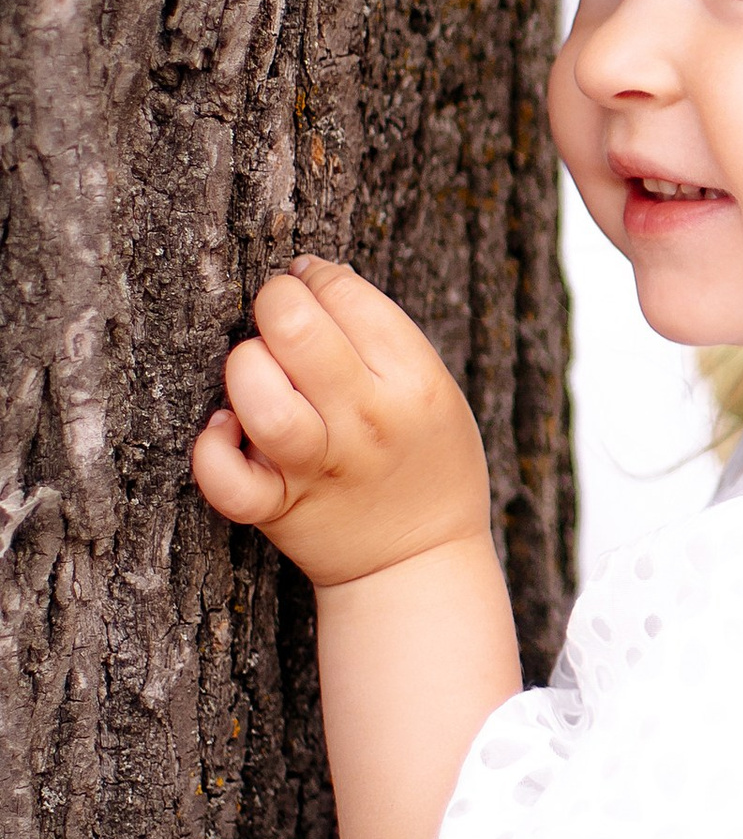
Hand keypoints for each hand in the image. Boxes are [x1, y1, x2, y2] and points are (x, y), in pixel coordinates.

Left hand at [192, 259, 491, 587]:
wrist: (419, 561)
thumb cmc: (425, 460)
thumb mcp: (435, 390)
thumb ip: (385, 339)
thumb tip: (315, 277)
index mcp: (414, 384)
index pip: (348, 297)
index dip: (318, 277)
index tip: (313, 286)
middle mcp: (367, 421)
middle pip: (297, 331)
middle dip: (275, 302)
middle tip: (279, 313)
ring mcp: (319, 467)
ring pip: (259, 398)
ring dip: (245, 367)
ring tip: (257, 369)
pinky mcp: (279, 508)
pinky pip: (225, 479)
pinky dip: (211, 450)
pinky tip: (225, 430)